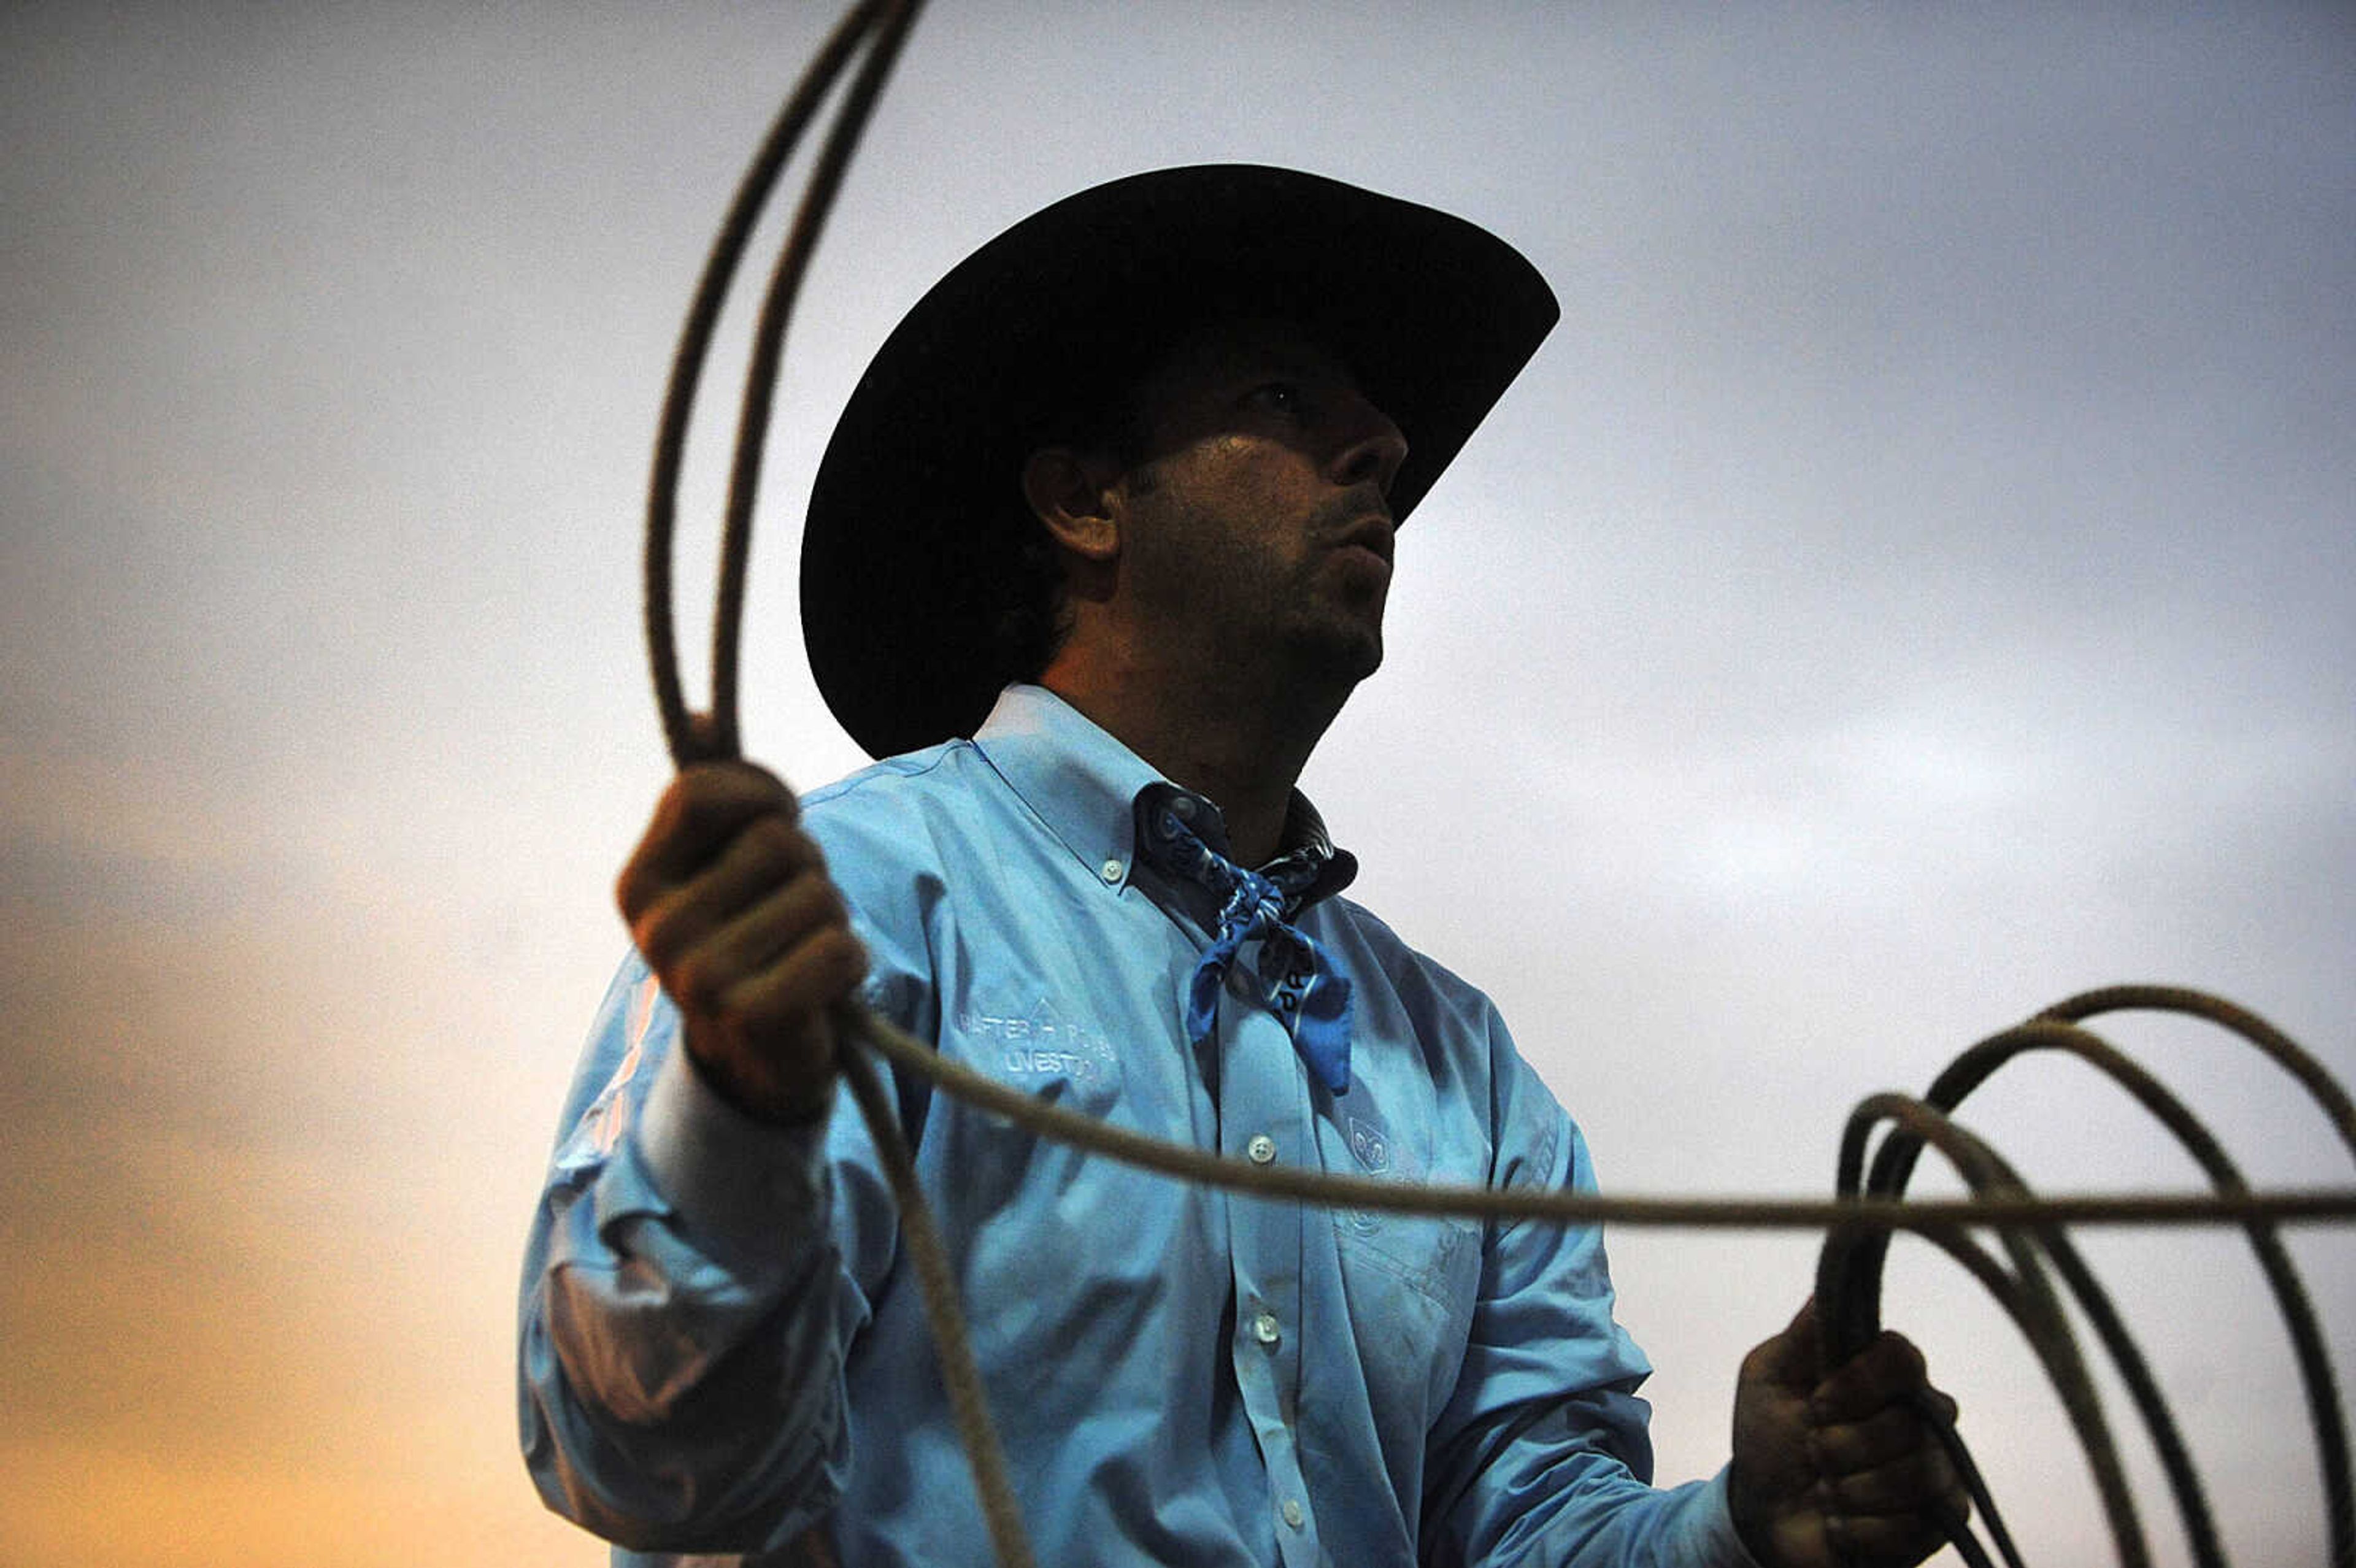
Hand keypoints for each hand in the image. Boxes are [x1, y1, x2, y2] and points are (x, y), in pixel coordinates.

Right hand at [616, 761, 866, 1123]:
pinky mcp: (751, 1017)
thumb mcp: (720, 866)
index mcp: (638, 882)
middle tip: (792, 906)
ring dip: (833, 916)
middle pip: (775, 840)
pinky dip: (850, 962)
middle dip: (809, 864)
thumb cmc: (747, 939)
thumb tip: (706, 720)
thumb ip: (714, 797)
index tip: (778, 817)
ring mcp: (698, 978)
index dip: (761, 791)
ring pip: (817, 893)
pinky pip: (840, 948)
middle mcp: (655, 929)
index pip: (700, 791)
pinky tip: (824, 983)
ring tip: (804, 946)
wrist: (753, 1057)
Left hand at [1728, 1299, 1965, 1567]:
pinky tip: (1840, 1525)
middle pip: (1911, 1422)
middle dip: (1844, 1446)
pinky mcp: (1939, 1524)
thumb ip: (1801, 1336)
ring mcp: (1938, 1471)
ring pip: (1918, 1475)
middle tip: (1813, 1453)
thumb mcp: (1767, 1378)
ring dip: (1851, 1490)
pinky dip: (1861, 1530)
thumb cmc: (1770, 1438)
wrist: (1765, 1515)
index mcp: (1884, 1375)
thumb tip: (1826, 1291)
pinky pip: (1916, 1526)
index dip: (1860, 1382)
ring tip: (1825, 1492)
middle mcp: (1922, 1418)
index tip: (1817, 1403)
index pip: (1904, 1357)